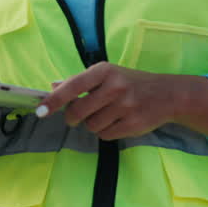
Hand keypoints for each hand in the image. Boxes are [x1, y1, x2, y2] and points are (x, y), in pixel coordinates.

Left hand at [35, 63, 189, 140]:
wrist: (167, 95)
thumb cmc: (130, 82)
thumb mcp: (107, 74)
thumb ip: (79, 81)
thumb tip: (52, 86)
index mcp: (104, 71)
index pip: (72, 86)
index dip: (54, 100)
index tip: (40, 110)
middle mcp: (114, 87)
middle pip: (78, 111)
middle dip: (73, 117)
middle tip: (77, 115)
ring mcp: (125, 106)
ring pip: (91, 126)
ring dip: (92, 124)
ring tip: (105, 114)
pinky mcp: (133, 124)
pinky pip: (105, 135)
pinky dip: (106, 132)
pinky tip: (116, 121)